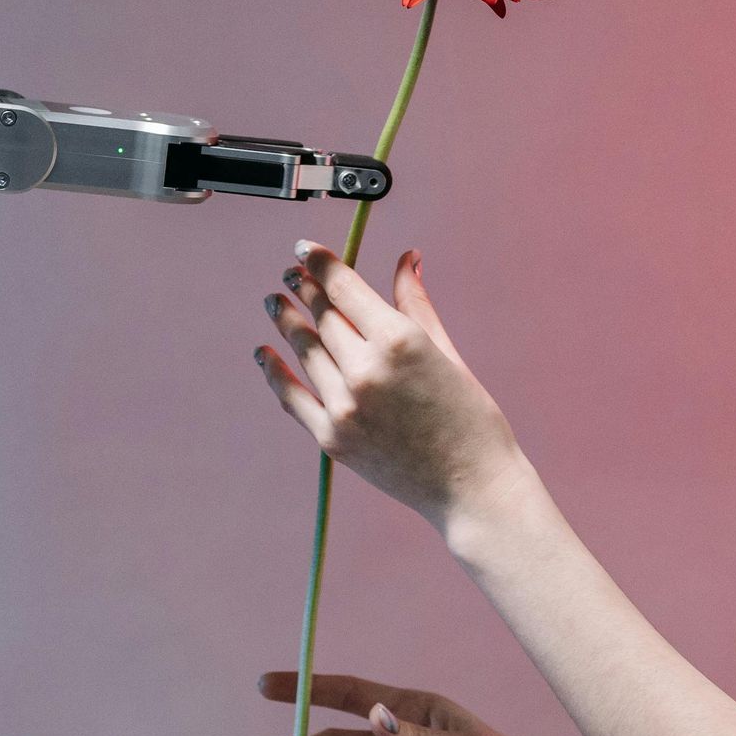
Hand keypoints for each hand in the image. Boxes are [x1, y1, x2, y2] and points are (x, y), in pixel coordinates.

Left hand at [254, 242, 524, 530]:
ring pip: (304, 350)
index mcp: (399, 340)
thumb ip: (415, 303)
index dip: (319, 262)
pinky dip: (274, 372)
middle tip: (291, 275)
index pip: (343, 287)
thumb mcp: (447, 352)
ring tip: (275, 304)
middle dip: (304, 289)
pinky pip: (292, 397)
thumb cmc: (471, 417)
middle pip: (321, 316)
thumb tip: (407, 259)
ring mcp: (344, 406)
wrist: (472, 486)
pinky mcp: (332, 438)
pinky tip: (263, 352)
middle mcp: (365, 369)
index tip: (304, 249)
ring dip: (286, 322)